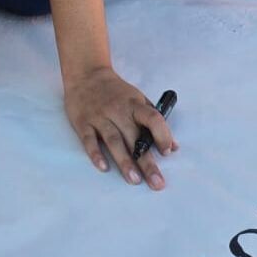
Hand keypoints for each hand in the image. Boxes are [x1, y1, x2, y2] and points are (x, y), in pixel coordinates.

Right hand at [63, 65, 176, 189]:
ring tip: (134, 180)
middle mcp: (118, 110)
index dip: (162, 135)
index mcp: (134, 104)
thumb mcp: (138, 100)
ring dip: (124, 161)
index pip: (152, 118)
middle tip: (156, 183)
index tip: (167, 152)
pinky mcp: (82, 122)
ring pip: (113, 140)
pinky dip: (96, 153)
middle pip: (134, 137)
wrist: (86, 73)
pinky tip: (104, 167)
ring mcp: (99, 116)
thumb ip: (155, 122)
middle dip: (146, 162)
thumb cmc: (116, 91)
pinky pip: (89, 139)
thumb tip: (173, 147)